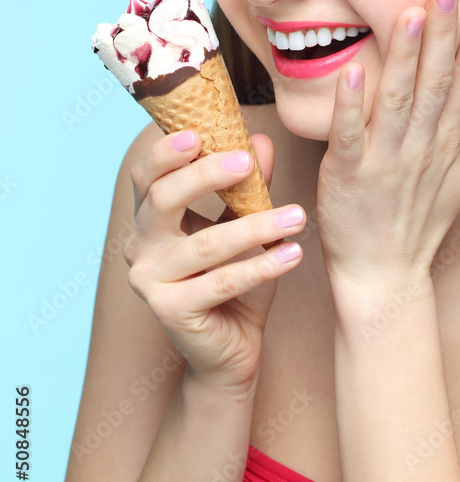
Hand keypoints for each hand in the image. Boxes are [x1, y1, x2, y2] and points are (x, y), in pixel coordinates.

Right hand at [123, 129, 306, 395]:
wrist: (233, 349)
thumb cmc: (235, 282)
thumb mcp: (244, 226)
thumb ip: (249, 187)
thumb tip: (261, 140)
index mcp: (150, 220)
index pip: (147, 176)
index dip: (166, 152)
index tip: (199, 132)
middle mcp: (139, 247)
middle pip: (163, 199)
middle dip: (206, 176)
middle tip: (247, 162)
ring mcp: (149, 281)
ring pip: (205, 244)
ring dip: (256, 227)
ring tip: (298, 216)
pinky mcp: (170, 311)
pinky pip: (222, 282)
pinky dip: (262, 266)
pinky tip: (293, 253)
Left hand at [316, 0, 459, 300]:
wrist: (384, 272)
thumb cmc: (424, 220)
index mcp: (447, 143)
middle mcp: (420, 146)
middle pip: (436, 84)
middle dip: (444, 36)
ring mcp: (384, 160)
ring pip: (398, 100)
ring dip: (406, 58)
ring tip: (412, 15)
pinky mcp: (347, 173)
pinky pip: (350, 134)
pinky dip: (352, 105)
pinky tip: (353, 71)